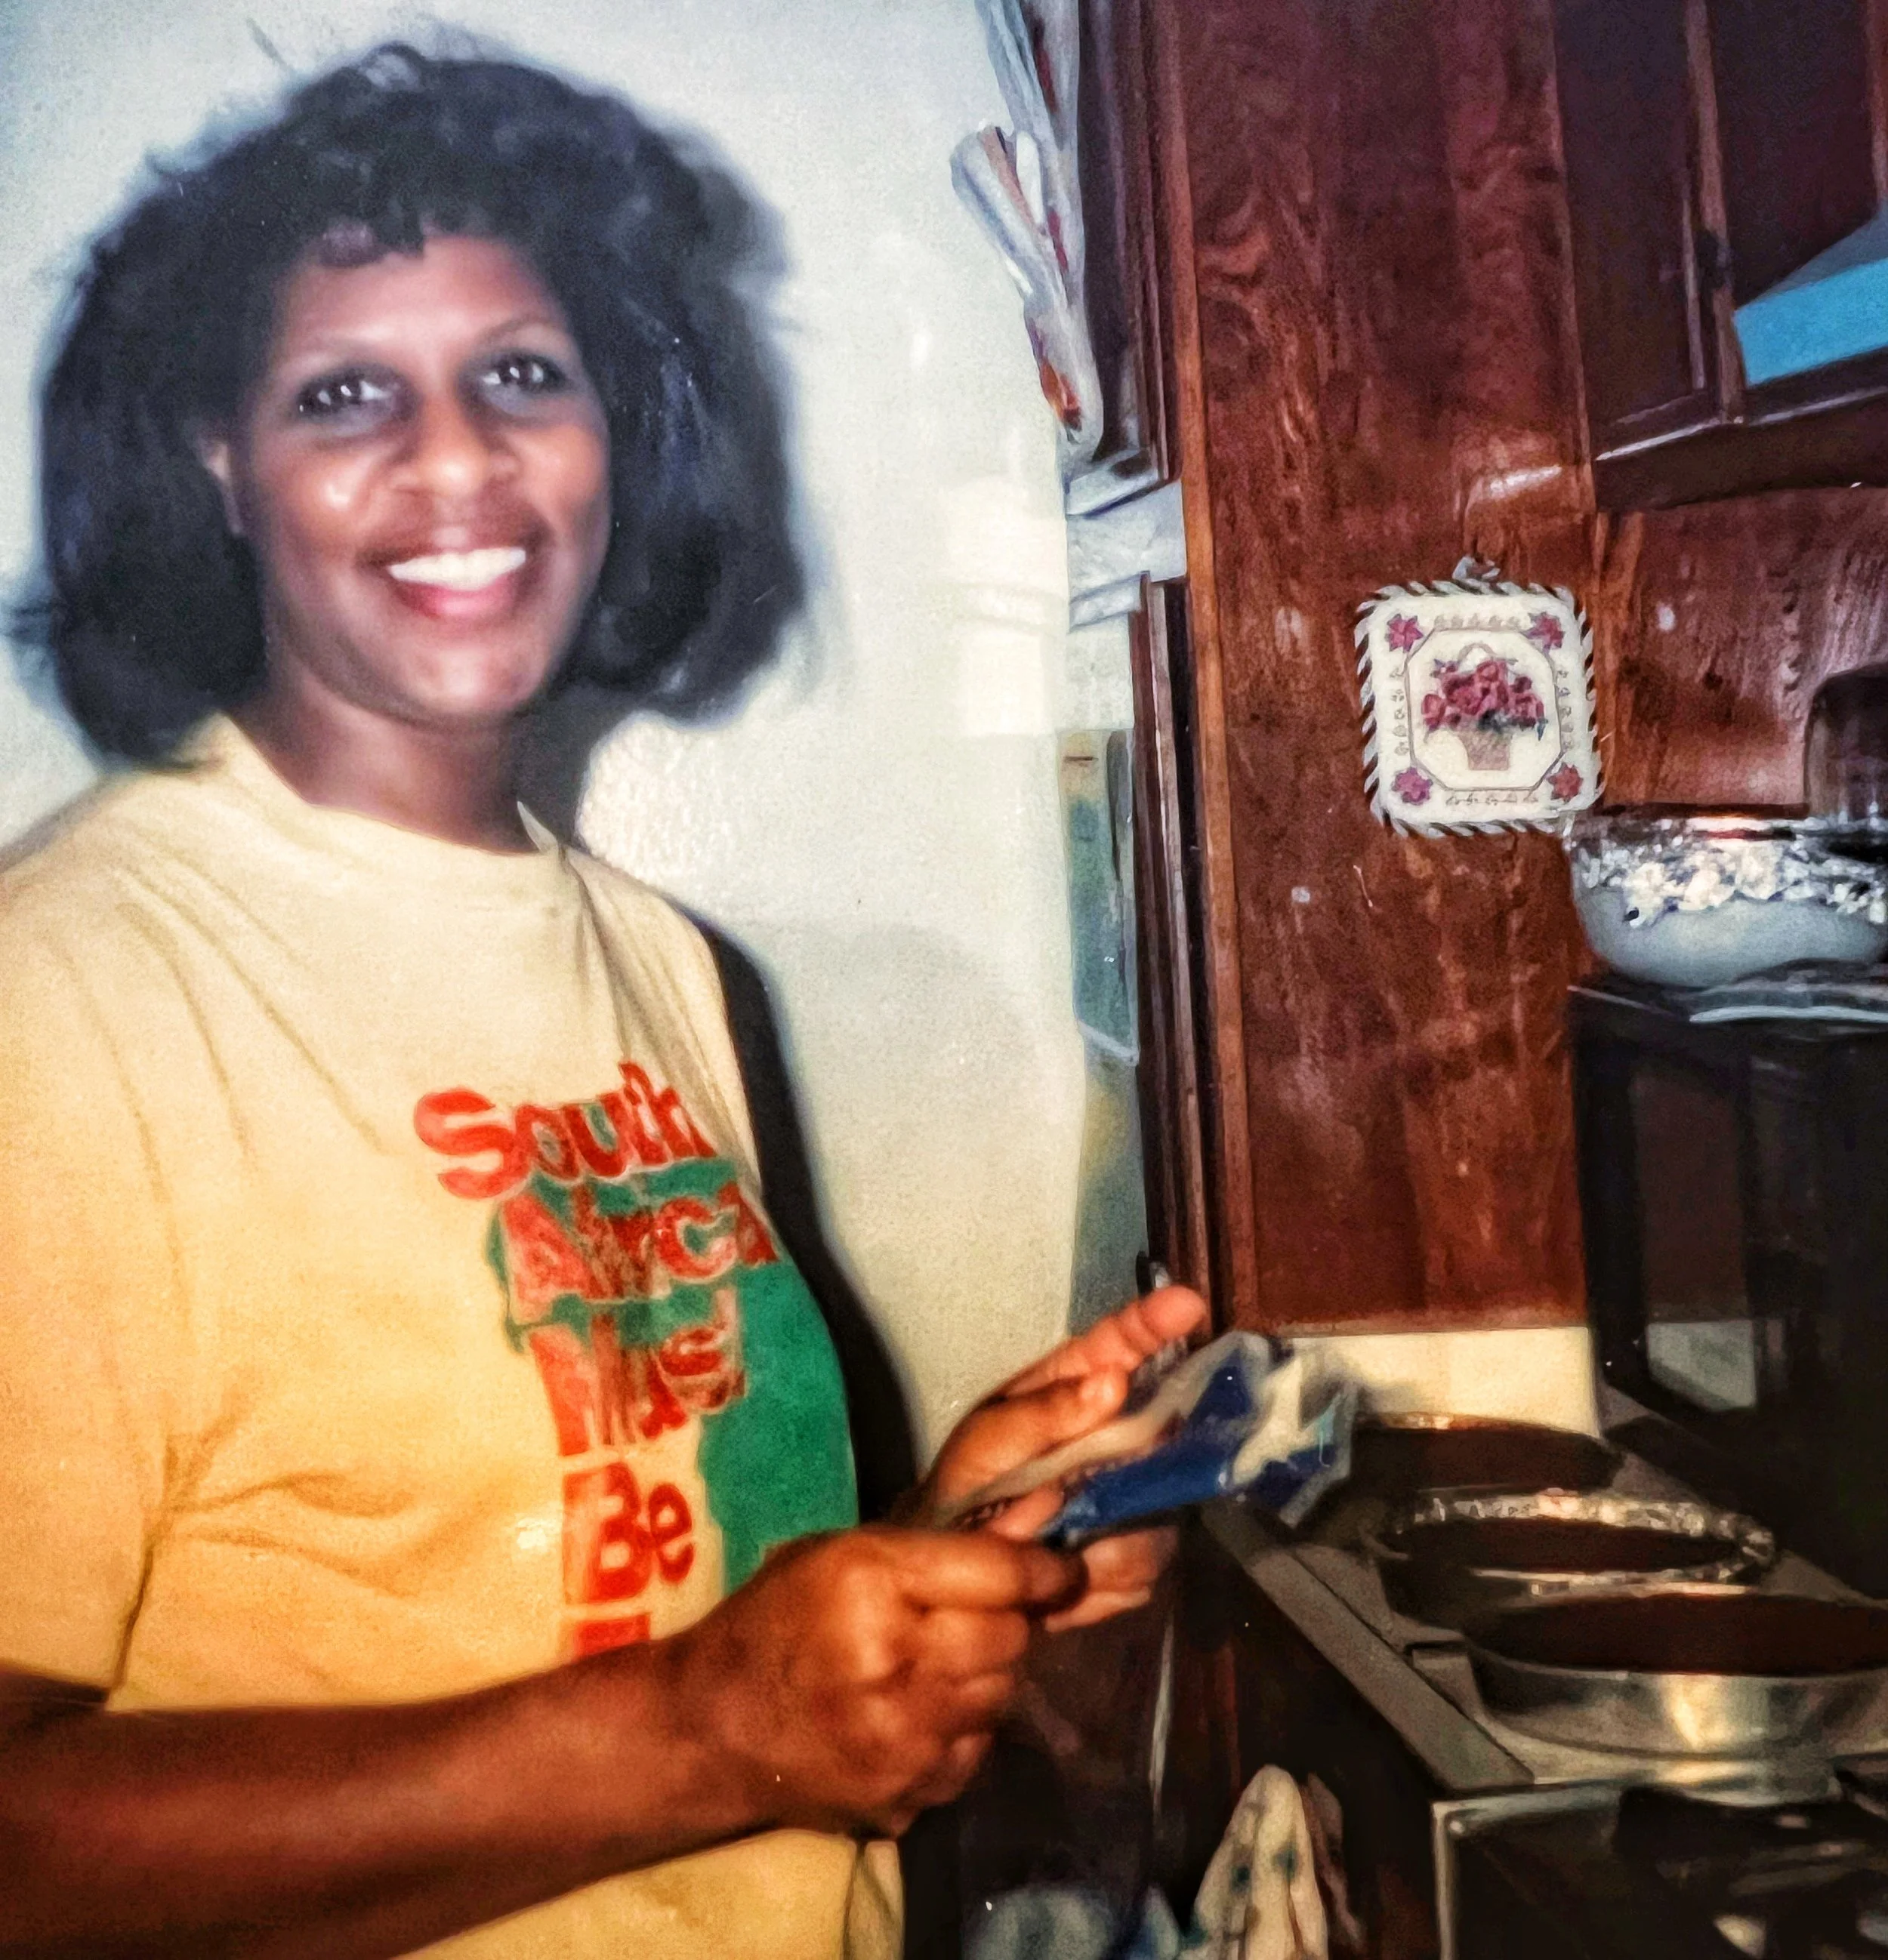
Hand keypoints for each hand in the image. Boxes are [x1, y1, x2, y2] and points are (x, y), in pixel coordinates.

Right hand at [673, 1526, 1081, 1837]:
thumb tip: (1034, 1536)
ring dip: (984, 1676)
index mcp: (871, 1583)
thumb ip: (932, 1549)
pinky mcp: (911, 1795)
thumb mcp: (839, 1554)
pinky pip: (976, 1751)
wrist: (710, 1730)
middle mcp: (896, 1662)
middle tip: (978, 1617)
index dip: (1045, 1571)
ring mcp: (906, 1740)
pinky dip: (961, 1730)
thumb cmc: (776, 1621)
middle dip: (1009, 1622)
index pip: (999, 1574)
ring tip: (937, 1665)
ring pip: (1001, 1695)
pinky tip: (916, 1715)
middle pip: (1011, 1638)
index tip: (1065, 1572)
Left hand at [913, 1286, 1208, 1630]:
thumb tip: (1114, 1380)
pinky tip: (1064, 1572)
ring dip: (1112, 1528)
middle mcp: (1116, 1437)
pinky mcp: (1137, 1556)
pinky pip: (1147, 1566)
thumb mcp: (986, 1444)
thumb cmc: (963, 1489)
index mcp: (1074, 1390)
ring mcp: (1134, 1497)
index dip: (1154, 1323)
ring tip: (1048, 1539)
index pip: (1120, 1344)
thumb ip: (1043, 1414)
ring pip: (1163, 1505)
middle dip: (1155, 1449)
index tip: (1188, 1304)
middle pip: (1168, 1424)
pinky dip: (1103, 1573)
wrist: (956, 1578)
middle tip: (1111, 1470)